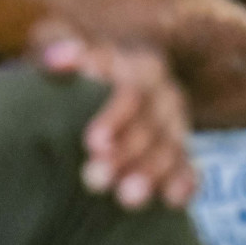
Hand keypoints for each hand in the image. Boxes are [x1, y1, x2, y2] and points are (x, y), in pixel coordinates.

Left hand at [28, 22, 195, 209]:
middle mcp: (166, 94)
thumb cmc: (69, 69)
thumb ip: (56, 48)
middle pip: (152, 126)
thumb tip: (60, 58)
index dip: (115, 117)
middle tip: (95, 179)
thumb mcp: (58, 45)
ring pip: (171, 150)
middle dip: (127, 154)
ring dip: (151, 174)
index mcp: (142, 65)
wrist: (93, 85)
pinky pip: (190, 167)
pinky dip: (184, 183)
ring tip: (127, 197)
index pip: (133, 91)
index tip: (93, 143)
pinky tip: (173, 199)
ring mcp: (176, 125)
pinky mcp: (179, 151)